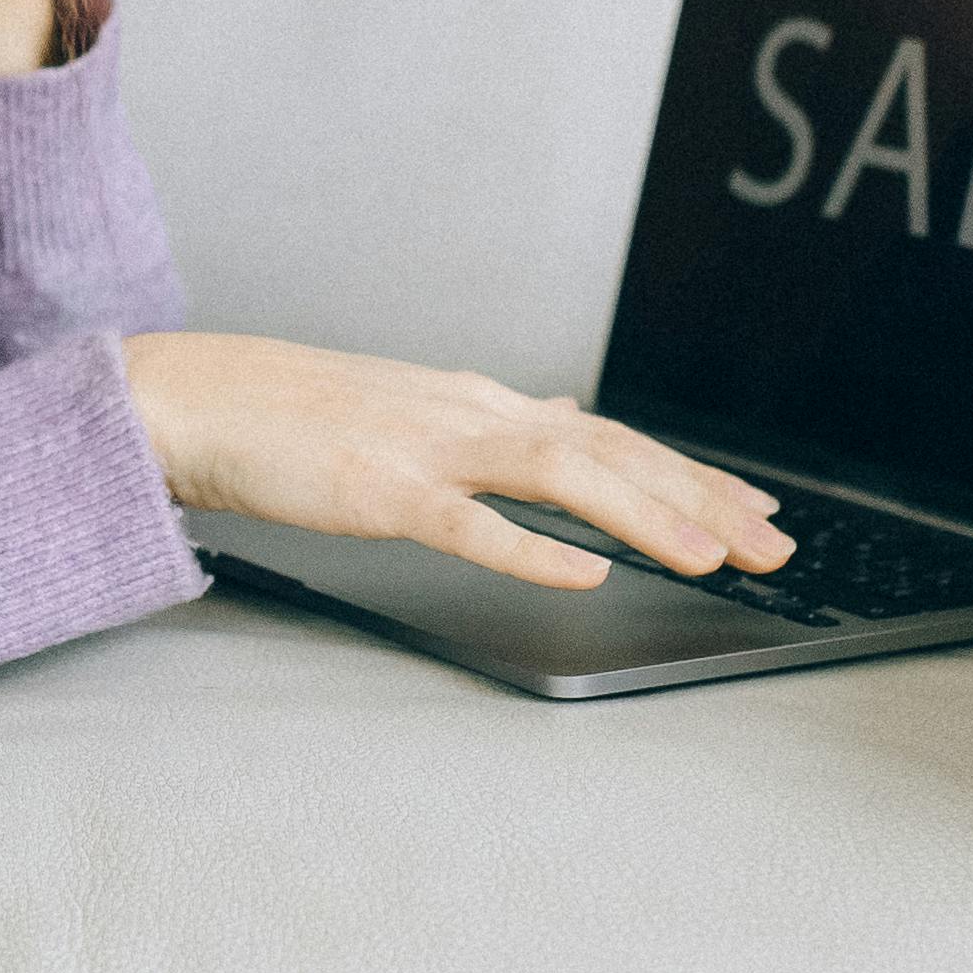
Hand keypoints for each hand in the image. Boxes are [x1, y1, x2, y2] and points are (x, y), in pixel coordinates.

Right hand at [119, 333, 797, 590]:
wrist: (198, 399)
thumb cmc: (296, 416)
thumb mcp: (415, 409)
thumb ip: (496, 423)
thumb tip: (568, 416)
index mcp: (481, 405)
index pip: (612, 436)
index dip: (691, 474)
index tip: (757, 508)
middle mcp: (472, 416)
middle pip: (612, 453)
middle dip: (701, 499)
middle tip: (774, 545)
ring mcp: (428, 449)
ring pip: (562, 474)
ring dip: (646, 514)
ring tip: (711, 554)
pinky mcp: (380, 489)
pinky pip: (469, 523)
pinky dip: (532, 547)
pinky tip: (584, 573)